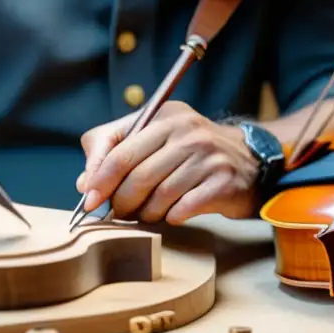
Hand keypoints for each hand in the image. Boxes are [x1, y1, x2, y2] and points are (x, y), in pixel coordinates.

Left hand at [76, 101, 260, 223]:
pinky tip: (174, 214)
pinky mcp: (224, 181)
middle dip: (121, 202)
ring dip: (147, 213)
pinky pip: (184, 209)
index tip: (89, 200)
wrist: (248, 161)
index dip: (100, 179)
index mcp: (164, 115)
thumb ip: (114, 151)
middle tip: (118, 213)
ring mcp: (208, 155)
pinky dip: (172, 217)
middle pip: (138, 176)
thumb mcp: (154, 138)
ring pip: (160, 196)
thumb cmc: (190, 153)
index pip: (120, 150)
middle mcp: (188, 131)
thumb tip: (85, 184)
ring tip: (147, 214)